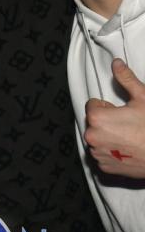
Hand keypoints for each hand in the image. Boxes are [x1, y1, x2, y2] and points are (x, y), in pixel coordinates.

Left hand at [84, 58, 144, 177]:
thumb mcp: (143, 98)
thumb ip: (125, 79)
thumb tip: (116, 63)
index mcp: (97, 118)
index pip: (93, 105)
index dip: (108, 106)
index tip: (121, 111)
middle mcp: (92, 137)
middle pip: (94, 122)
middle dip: (107, 121)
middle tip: (128, 125)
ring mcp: (97, 154)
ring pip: (98, 138)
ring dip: (108, 137)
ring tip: (129, 138)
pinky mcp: (105, 168)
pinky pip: (103, 155)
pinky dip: (111, 152)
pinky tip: (127, 150)